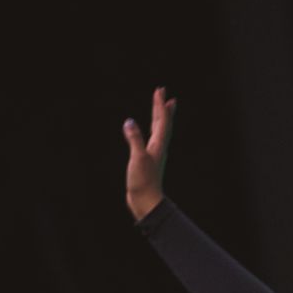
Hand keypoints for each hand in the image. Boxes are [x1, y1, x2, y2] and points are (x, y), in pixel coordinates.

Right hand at [123, 87, 175, 219]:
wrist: (146, 201)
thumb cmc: (143, 182)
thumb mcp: (137, 158)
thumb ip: (134, 139)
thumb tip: (129, 121)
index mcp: (158, 145)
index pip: (162, 121)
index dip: (160, 105)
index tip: (161, 91)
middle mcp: (159, 147)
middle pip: (163, 123)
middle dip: (162, 107)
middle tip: (163, 93)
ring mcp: (154, 153)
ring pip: (159, 131)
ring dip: (160, 117)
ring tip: (162, 107)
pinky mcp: (148, 160)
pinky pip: (151, 139)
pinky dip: (151, 130)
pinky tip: (148, 131)